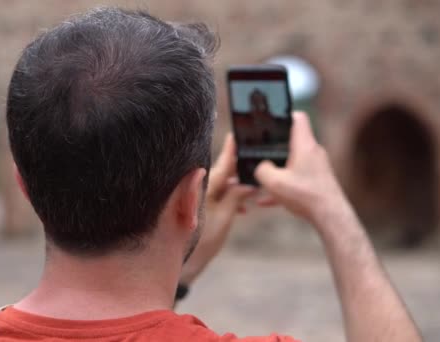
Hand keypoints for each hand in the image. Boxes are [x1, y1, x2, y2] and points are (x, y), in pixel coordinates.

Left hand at [179, 134, 255, 284]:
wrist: (186, 263)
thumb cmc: (202, 242)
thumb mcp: (224, 218)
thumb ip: (235, 197)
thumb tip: (247, 182)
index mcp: (204, 187)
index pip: (222, 165)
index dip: (231, 151)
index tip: (237, 135)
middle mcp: (198, 189)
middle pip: (221, 173)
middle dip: (238, 169)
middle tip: (253, 160)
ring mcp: (198, 199)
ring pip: (221, 186)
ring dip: (236, 187)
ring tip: (254, 189)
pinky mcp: (198, 209)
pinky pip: (217, 196)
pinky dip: (230, 198)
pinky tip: (244, 207)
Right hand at [254, 111, 350, 229]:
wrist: (330, 216)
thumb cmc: (306, 196)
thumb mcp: (274, 182)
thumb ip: (261, 170)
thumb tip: (259, 167)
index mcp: (304, 145)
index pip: (298, 118)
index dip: (284, 115)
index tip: (271, 120)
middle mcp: (314, 152)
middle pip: (293, 141)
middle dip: (275, 147)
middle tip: (261, 152)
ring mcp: (317, 166)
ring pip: (293, 162)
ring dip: (278, 169)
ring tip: (262, 180)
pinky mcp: (318, 180)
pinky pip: (297, 178)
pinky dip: (284, 185)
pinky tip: (267, 200)